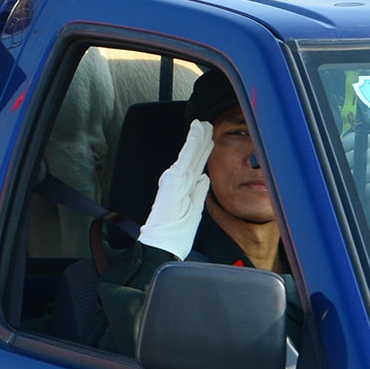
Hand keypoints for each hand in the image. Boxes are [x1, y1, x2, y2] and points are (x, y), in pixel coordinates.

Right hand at [138, 118, 214, 259]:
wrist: (160, 245)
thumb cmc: (174, 233)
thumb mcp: (193, 210)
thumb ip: (199, 192)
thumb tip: (205, 178)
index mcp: (182, 187)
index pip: (196, 165)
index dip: (203, 150)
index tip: (209, 138)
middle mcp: (177, 180)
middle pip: (194, 156)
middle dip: (202, 139)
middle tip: (208, 123)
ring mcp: (174, 178)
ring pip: (191, 153)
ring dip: (198, 136)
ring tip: (205, 123)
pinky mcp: (173, 179)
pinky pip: (186, 158)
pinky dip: (192, 143)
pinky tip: (197, 131)